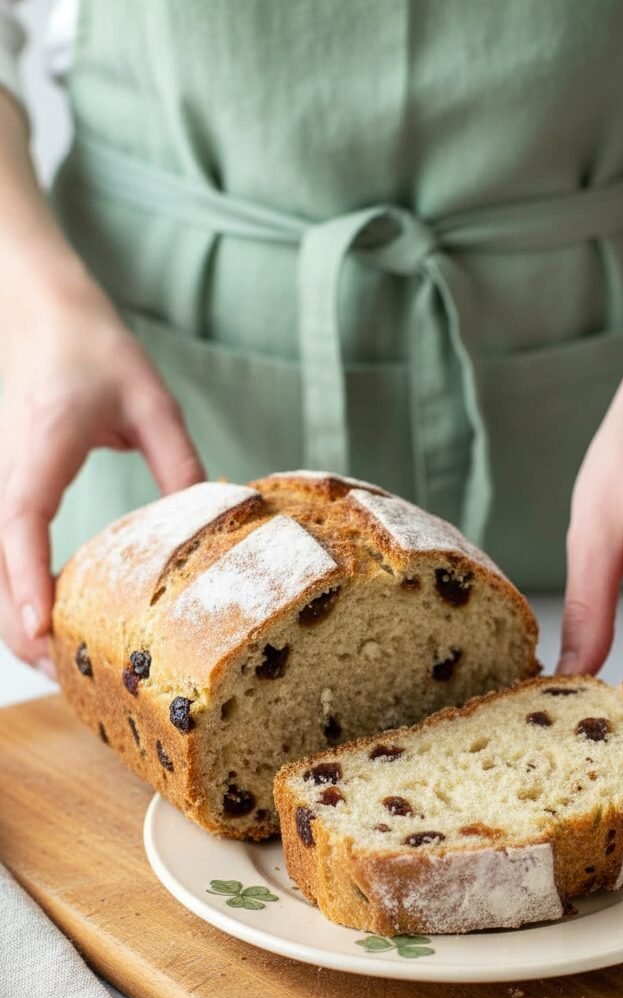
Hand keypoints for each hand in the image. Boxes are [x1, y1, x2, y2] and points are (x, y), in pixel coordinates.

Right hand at [0, 277, 204, 670]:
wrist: (32, 301)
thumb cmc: (87, 341)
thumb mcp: (149, 396)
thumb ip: (177, 458)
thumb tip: (207, 519)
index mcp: (40, 448)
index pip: (20, 523)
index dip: (27, 581)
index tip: (42, 629)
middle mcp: (7, 472)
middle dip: (19, 625)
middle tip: (63, 676)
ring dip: (14, 616)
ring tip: (56, 665)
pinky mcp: (5, 487)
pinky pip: (1, 549)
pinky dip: (15, 589)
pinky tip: (46, 619)